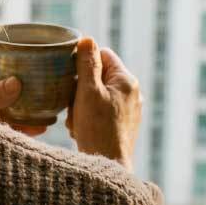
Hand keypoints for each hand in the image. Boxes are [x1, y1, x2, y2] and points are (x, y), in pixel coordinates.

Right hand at [66, 37, 140, 171]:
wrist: (108, 165)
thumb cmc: (96, 128)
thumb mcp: (87, 91)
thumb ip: (87, 64)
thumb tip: (87, 39)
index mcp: (127, 80)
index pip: (103, 55)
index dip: (84, 64)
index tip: (71, 79)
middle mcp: (133, 93)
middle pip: (99, 76)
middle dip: (81, 88)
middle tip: (73, 105)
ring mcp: (130, 109)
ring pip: (98, 94)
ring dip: (82, 104)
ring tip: (77, 121)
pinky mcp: (124, 124)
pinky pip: (103, 111)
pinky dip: (90, 116)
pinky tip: (83, 129)